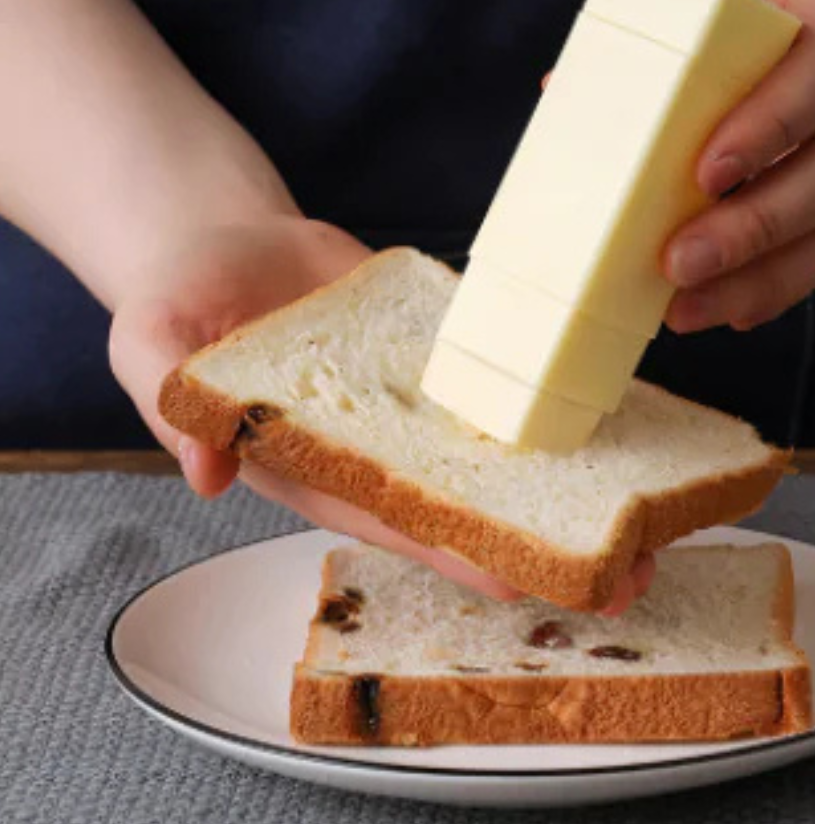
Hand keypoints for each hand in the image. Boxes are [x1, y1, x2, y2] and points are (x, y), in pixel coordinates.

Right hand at [109, 214, 652, 612]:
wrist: (225, 241)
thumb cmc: (181, 298)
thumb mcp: (151, 341)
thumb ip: (171, 406)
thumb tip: (202, 474)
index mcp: (318, 465)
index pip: (399, 521)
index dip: (461, 554)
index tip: (529, 582)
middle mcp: (380, 446)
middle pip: (470, 503)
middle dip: (544, 541)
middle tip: (634, 569)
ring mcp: (417, 398)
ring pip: (499, 448)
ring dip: (569, 478)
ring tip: (653, 499)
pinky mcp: (440, 347)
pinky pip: (500, 372)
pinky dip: (549, 391)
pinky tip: (613, 406)